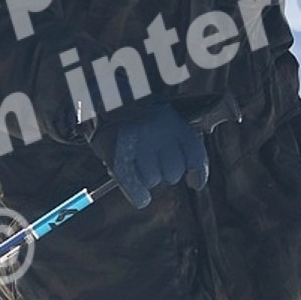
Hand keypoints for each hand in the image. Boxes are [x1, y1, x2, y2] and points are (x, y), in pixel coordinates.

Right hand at [90, 103, 210, 209]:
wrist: (102, 102)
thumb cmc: (136, 115)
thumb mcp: (162, 118)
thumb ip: (180, 143)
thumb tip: (195, 179)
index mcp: (173, 121)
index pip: (195, 156)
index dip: (199, 173)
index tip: (195, 183)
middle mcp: (158, 131)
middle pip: (174, 172)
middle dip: (167, 172)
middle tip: (154, 161)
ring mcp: (138, 144)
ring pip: (153, 179)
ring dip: (147, 176)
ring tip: (137, 162)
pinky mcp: (119, 159)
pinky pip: (136, 188)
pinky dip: (139, 195)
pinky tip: (142, 197)